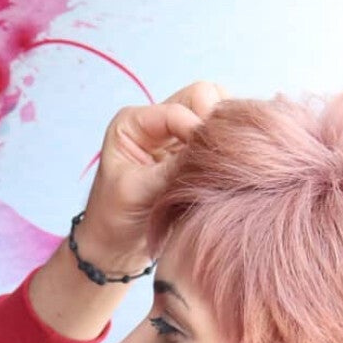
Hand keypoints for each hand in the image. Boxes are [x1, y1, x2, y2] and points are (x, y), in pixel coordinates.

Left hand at [76, 81, 225, 272]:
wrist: (114, 247)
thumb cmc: (114, 219)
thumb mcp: (139, 191)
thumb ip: (173, 168)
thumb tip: (211, 150)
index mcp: (133, 122)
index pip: (179, 108)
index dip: (199, 128)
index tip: (208, 159)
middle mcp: (156, 122)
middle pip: (203, 96)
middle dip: (217, 121)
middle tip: (224, 155)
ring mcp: (177, 137)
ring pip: (217, 113)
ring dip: (226, 134)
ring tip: (224, 165)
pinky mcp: (192, 155)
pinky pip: (220, 138)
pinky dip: (228, 149)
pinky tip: (229, 169)